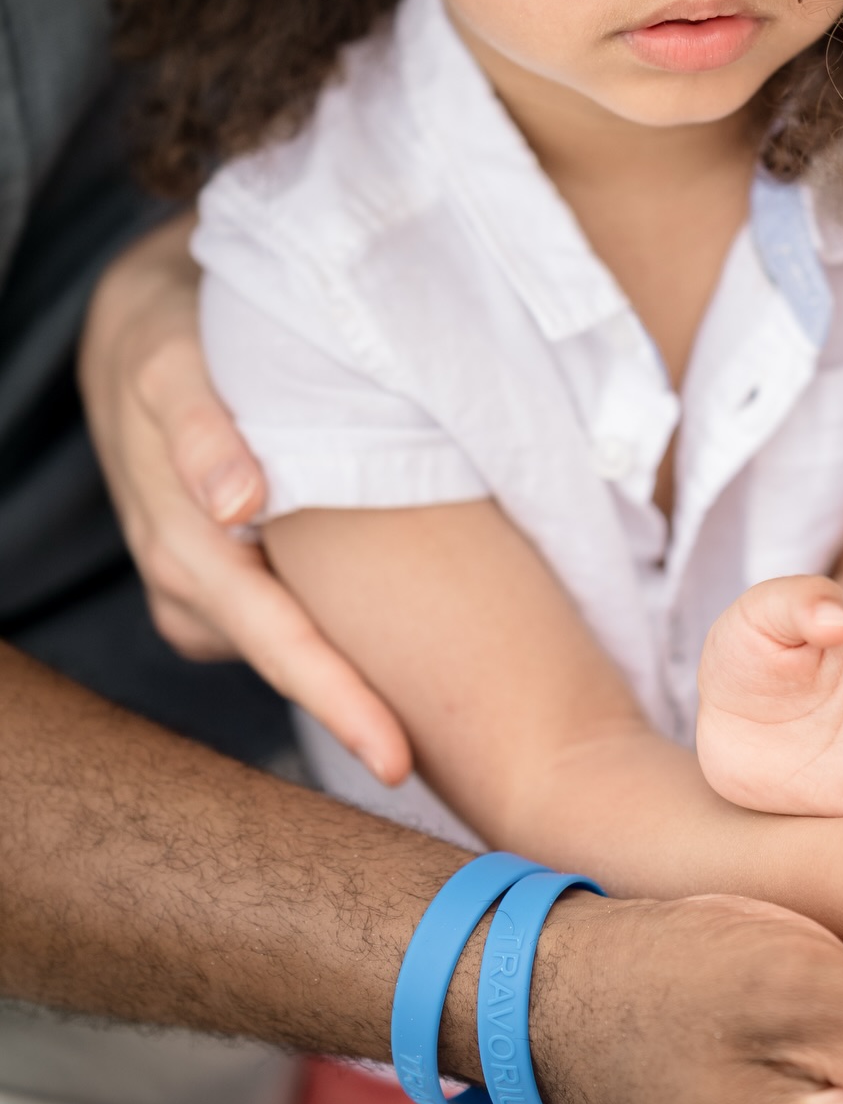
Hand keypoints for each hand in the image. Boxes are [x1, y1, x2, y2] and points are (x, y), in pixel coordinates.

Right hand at [79, 215, 411, 782]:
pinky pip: (276, 620)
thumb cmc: (172, 341)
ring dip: (348, 676)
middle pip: (289, 664)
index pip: (278, 640)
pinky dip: (327, 629)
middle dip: (357, 718)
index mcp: (188, 545)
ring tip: (442, 717)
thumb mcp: (175, 365)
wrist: (138, 332)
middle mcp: (191, 584)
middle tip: (439, 771)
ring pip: (284, 647)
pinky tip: (388, 638)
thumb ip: (202, 429)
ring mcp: (200, 589)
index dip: (338, 699)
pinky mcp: (214, 582)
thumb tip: (238, 503)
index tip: (396, 755)